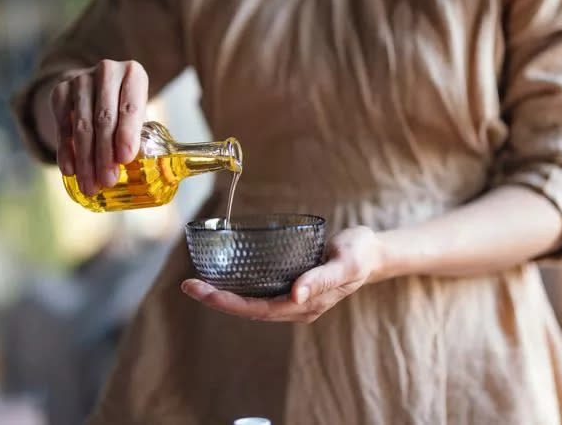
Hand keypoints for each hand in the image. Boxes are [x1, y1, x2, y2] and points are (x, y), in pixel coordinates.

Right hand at [49, 60, 147, 195]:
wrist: (96, 88)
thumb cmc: (125, 107)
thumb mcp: (139, 114)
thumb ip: (141, 135)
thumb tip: (145, 171)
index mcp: (133, 74)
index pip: (130, 107)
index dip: (127, 134)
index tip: (125, 159)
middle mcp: (106, 71)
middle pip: (104, 119)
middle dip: (105, 154)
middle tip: (107, 181)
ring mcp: (80, 79)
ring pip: (82, 126)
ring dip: (86, 160)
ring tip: (90, 185)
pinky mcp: (60, 90)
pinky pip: (62, 127)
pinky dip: (66, 152)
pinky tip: (70, 171)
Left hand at [181, 226, 383, 322]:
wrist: (373, 252)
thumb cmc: (360, 253)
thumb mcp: (346, 262)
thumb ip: (322, 278)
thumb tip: (295, 293)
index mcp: (307, 304)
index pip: (260, 310)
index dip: (229, 303)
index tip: (203, 291)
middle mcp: (297, 305)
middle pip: (250, 310)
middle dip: (218, 300)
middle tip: (188, 285)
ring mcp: (295, 297)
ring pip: (253, 303)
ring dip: (224, 295)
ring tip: (197, 284)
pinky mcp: (293, 285)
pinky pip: (261, 292)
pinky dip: (239, 286)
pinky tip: (224, 277)